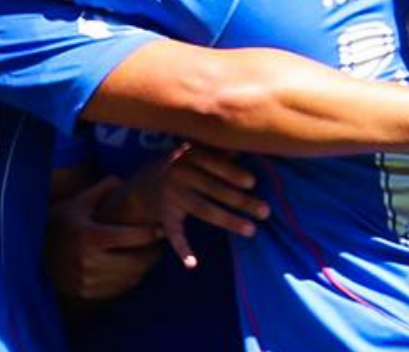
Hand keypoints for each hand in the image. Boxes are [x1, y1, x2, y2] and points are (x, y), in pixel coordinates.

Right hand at [45, 176, 165, 300]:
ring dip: (143, 267)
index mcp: (89, 236)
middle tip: (159, 244)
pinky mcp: (87, 293)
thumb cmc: (58, 223)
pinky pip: (120, 289)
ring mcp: (88, 281)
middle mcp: (89, 262)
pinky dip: (130, 279)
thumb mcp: (77, 203)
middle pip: (136, 262)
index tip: (162, 228)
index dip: (152, 232)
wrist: (31, 254)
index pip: (133, 237)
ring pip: (131, 278)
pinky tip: (131, 267)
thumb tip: (122, 180)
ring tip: (147, 254)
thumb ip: (102, 190)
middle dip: (152, 253)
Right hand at [131, 143, 268, 269]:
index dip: (231, 172)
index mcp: (187, 155)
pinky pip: (174, 233)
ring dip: (228, 220)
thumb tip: (245, 145)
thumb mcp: (195, 152)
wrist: (143, 184)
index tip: (252, 182)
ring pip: (202, 209)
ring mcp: (170, 196)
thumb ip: (217, 150)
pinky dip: (182, 249)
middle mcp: (177, 173)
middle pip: (212, 188)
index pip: (212, 163)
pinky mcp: (164, 216)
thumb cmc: (182, 165)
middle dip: (240, 200)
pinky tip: (192, 264)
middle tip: (265, 211)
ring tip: (251, 230)